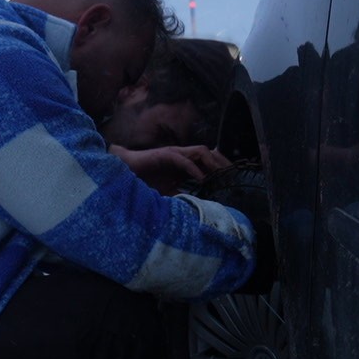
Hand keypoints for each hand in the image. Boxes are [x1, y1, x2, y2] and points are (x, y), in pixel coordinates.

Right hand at [110, 144, 232, 195]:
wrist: (125, 169)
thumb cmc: (145, 179)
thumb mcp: (168, 191)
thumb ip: (182, 194)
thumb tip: (195, 206)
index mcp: (186, 162)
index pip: (209, 161)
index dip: (222, 168)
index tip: (233, 180)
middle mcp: (183, 155)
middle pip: (210, 154)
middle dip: (223, 164)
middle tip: (233, 178)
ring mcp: (175, 153)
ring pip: (201, 152)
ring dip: (212, 163)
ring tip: (221, 176)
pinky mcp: (165, 155)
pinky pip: (184, 160)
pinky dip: (194, 169)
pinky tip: (201, 179)